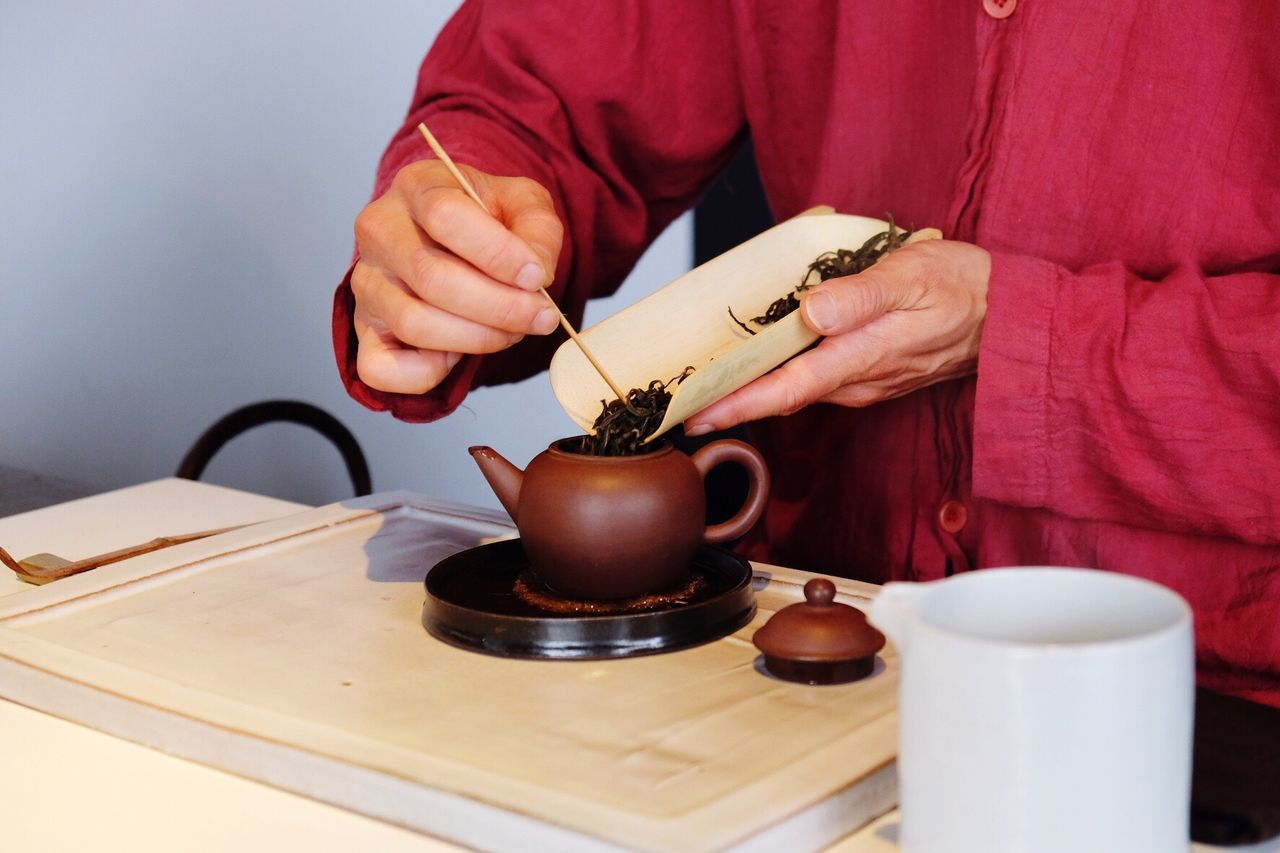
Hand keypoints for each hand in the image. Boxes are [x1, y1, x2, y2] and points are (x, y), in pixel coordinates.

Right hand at [351, 160, 563, 393]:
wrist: (452, 241)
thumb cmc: (486, 221)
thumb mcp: (524, 205)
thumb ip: (539, 230)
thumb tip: (537, 274)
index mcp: (417, 186)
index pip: (445, 215)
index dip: (498, 253)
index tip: (537, 277)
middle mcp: (380, 231)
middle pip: (433, 278)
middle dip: (501, 307)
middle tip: (541, 316)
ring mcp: (366, 282)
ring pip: (415, 324)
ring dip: (477, 339)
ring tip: (511, 331)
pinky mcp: (363, 329)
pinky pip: (380, 368)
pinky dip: (426, 374)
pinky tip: (456, 356)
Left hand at [684, 239, 990, 433]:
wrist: (1011, 316)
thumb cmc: (961, 288)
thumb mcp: (910, 277)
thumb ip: (859, 296)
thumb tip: (810, 312)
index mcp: (860, 358)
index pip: (785, 390)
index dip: (736, 405)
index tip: (694, 415)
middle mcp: (857, 380)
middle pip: (781, 396)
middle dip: (730, 402)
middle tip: (679, 402)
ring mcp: (864, 381)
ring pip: (798, 387)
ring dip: (754, 388)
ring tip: (708, 381)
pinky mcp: (872, 373)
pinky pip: (818, 377)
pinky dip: (784, 373)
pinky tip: (765, 357)